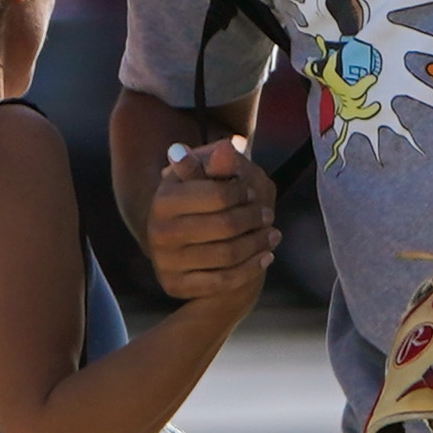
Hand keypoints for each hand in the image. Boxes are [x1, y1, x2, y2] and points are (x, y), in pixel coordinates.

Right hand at [148, 137, 277, 301]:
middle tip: (268, 214)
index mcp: (164, 198)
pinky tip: (266, 256)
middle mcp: (159, 231)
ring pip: (228, 255)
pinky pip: (223, 281)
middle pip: (227, 226)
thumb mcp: (206, 177)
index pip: (219, 195)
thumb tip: (228, 146)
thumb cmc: (201, 201)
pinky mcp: (175, 285)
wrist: (185, 246)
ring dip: (258, 243)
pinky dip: (251, 268)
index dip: (243, 193)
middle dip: (254, 219)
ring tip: (273, 234)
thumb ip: (218, 163)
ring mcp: (165, 261)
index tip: (252, 193)